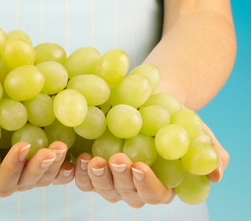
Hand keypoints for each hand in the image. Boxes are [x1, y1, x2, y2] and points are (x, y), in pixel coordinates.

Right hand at [0, 141, 74, 196]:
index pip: (2, 181)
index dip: (14, 166)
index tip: (24, 145)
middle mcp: (11, 181)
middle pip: (29, 182)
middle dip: (41, 167)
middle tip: (52, 150)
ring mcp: (27, 174)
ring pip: (45, 176)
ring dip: (56, 164)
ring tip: (63, 147)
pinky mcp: (39, 164)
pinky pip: (56, 171)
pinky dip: (66, 167)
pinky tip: (75, 159)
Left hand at [74, 122, 228, 206]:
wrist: (150, 102)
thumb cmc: (175, 118)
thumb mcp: (195, 130)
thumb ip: (208, 152)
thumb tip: (217, 174)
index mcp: (162, 184)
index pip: (156, 194)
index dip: (147, 184)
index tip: (140, 166)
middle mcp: (136, 187)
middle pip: (127, 195)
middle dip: (120, 179)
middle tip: (116, 160)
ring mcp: (114, 180)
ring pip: (104, 189)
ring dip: (98, 178)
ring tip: (93, 160)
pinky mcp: (96, 169)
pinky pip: (86, 180)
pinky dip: (81, 173)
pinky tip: (80, 158)